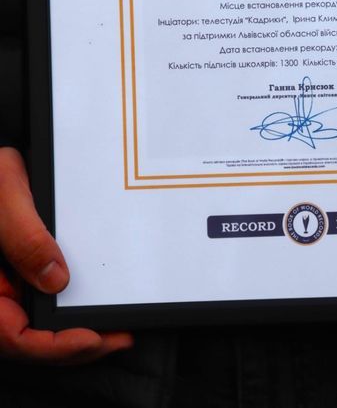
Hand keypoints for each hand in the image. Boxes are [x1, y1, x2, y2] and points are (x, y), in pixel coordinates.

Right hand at [0, 147, 133, 362]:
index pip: (10, 334)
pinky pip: (44, 298)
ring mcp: (7, 283)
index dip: (52, 346)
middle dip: (76, 346)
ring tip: (116, 328)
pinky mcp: (21, 271)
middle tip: (120, 336)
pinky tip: (97, 302)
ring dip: (76, 332)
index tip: (91, 338)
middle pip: (29, 338)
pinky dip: (71, 306)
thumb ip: (24, 236)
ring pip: (37, 324)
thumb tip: (56, 279)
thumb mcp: (5, 195)